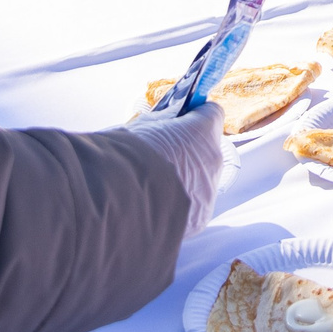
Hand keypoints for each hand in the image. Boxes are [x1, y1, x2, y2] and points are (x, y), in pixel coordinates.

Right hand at [124, 100, 226, 234]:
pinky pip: (193, 207)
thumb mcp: (141, 127)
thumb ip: (162, 122)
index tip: (182, 119)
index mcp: (202, 132)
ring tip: (152, 188)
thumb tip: (171, 118)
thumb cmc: (127, 156)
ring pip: (200, 180)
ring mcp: (209, 191)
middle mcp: (213, 159)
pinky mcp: (200, 218)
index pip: (211, 113)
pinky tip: (154, 208)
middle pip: (206, 149)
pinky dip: (178, 207)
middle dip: (187, 151)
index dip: (196, 116)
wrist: (118, 201)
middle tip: (160, 157)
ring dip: (183, 181)